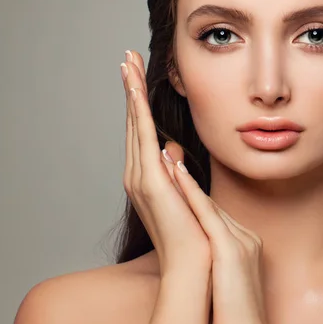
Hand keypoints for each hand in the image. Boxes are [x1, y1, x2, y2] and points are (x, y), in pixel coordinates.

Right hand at [120, 50, 210, 274]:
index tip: (138, 76)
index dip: (139, 103)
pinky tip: (134, 87)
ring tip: (127, 62)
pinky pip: (142, 136)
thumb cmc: (195, 235)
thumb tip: (174, 153)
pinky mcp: (149, 180)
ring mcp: (140, 176)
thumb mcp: (187, 196)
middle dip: (130, 88)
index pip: (143, 131)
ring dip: (130, 91)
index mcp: (148, 178)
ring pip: (135, 123)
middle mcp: (138, 174)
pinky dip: (137, 110)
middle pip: (134, 121)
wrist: (195, 266)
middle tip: (127, 57)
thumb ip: (177, 173)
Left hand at [166, 155, 279, 323]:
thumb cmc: (234, 318)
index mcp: (244, 243)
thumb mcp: (229, 281)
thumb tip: (206, 254)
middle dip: (186, 180)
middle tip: (166, 153)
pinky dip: (191, 193)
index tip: (175, 174)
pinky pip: (208, 215)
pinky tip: (175, 174)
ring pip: (207, 203)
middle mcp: (244, 236)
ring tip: (165, 154)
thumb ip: (221, 261)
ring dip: (184, 178)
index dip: (193, 193)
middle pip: (210, 203)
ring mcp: (240, 241)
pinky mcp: (231, 251)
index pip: (214, 213)